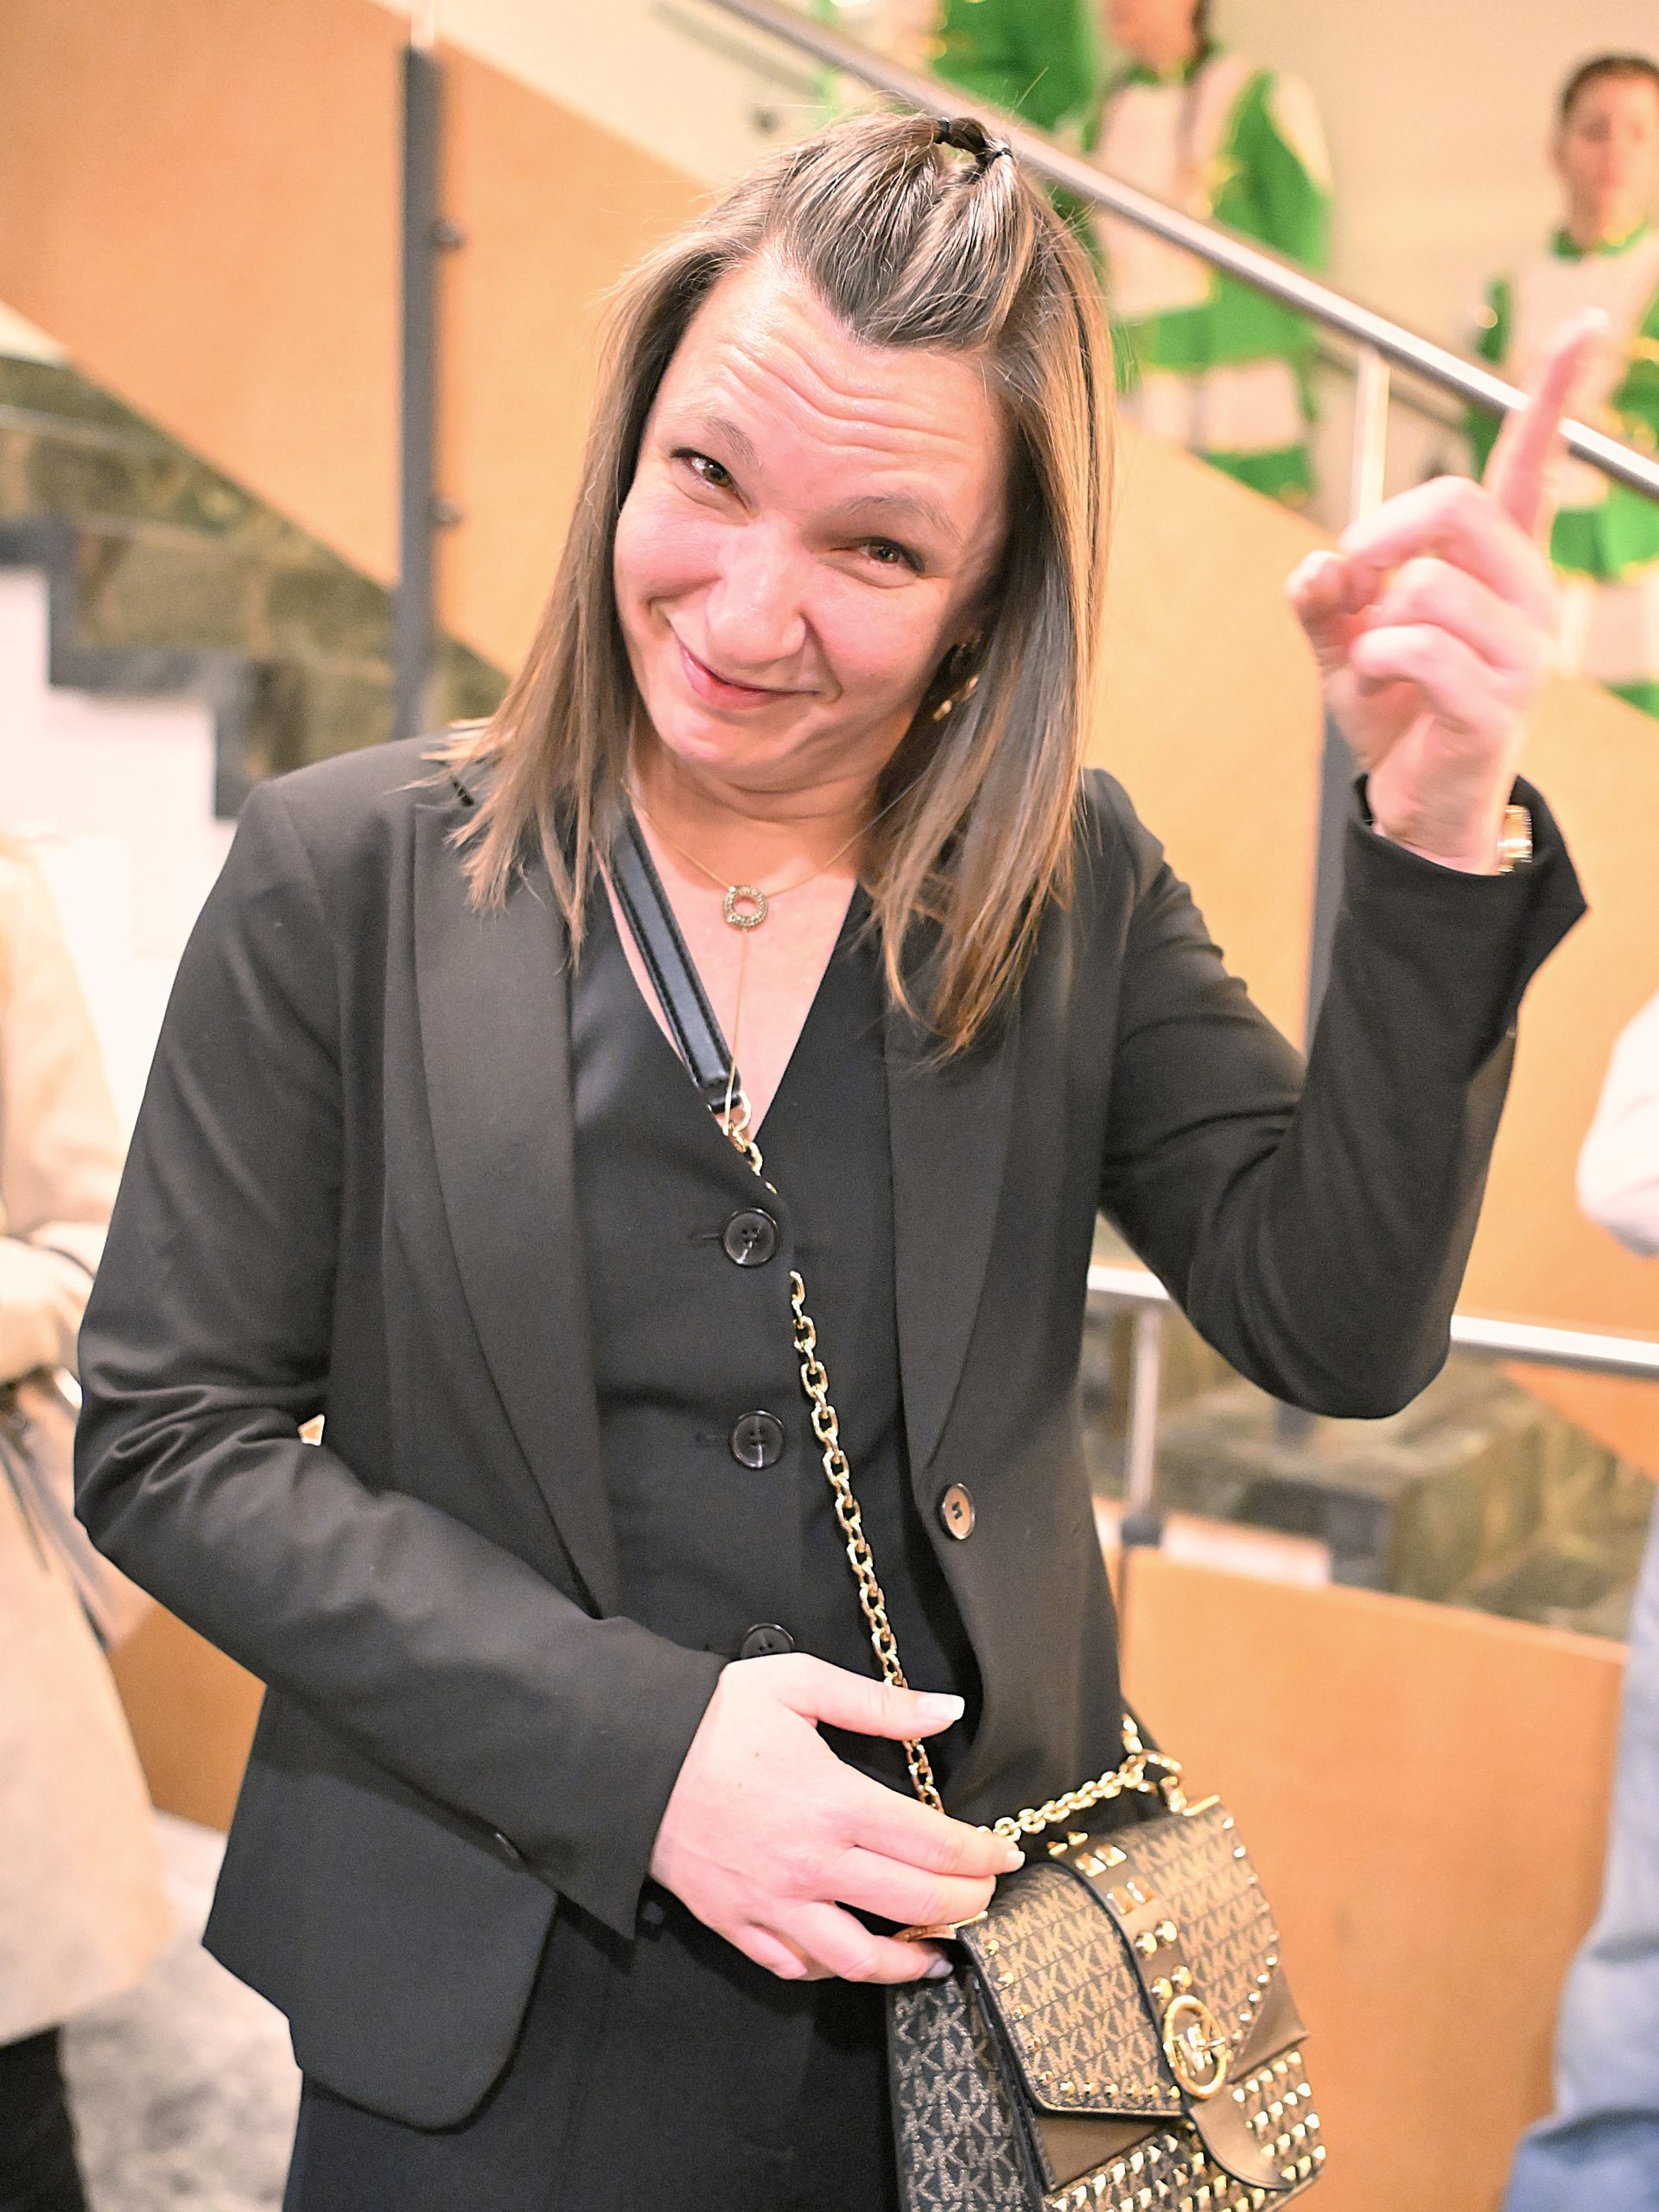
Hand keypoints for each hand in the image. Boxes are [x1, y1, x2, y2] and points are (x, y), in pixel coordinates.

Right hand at [648, 1654, 1022, 1982]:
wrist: (627, 1755)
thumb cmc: (714, 1715)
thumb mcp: (800, 1684)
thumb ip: (881, 1703)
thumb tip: (948, 1709)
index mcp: (836, 1802)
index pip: (937, 1845)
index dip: (984, 1856)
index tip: (1007, 1855)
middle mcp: (813, 1864)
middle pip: (917, 1904)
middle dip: (966, 1904)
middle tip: (985, 1895)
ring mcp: (775, 1903)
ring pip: (863, 1959)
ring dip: (913, 1959)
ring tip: (939, 1950)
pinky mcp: (738, 1923)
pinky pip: (799, 1966)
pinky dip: (837, 1969)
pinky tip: (858, 1953)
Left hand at [1287, 311, 1606, 871]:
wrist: (1416, 806)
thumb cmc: (1394, 712)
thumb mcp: (1342, 642)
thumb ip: (1324, 595)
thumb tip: (1317, 564)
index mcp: (1500, 565)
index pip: (1533, 465)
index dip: (1552, 394)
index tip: (1582, 324)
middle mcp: (1527, 595)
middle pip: (1454, 504)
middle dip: (1380, 532)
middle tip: (1349, 579)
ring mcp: (1522, 648)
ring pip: (1425, 585)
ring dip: (1370, 621)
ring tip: (1373, 660)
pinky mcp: (1498, 700)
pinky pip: (1415, 646)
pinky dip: (1373, 660)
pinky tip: (1380, 685)